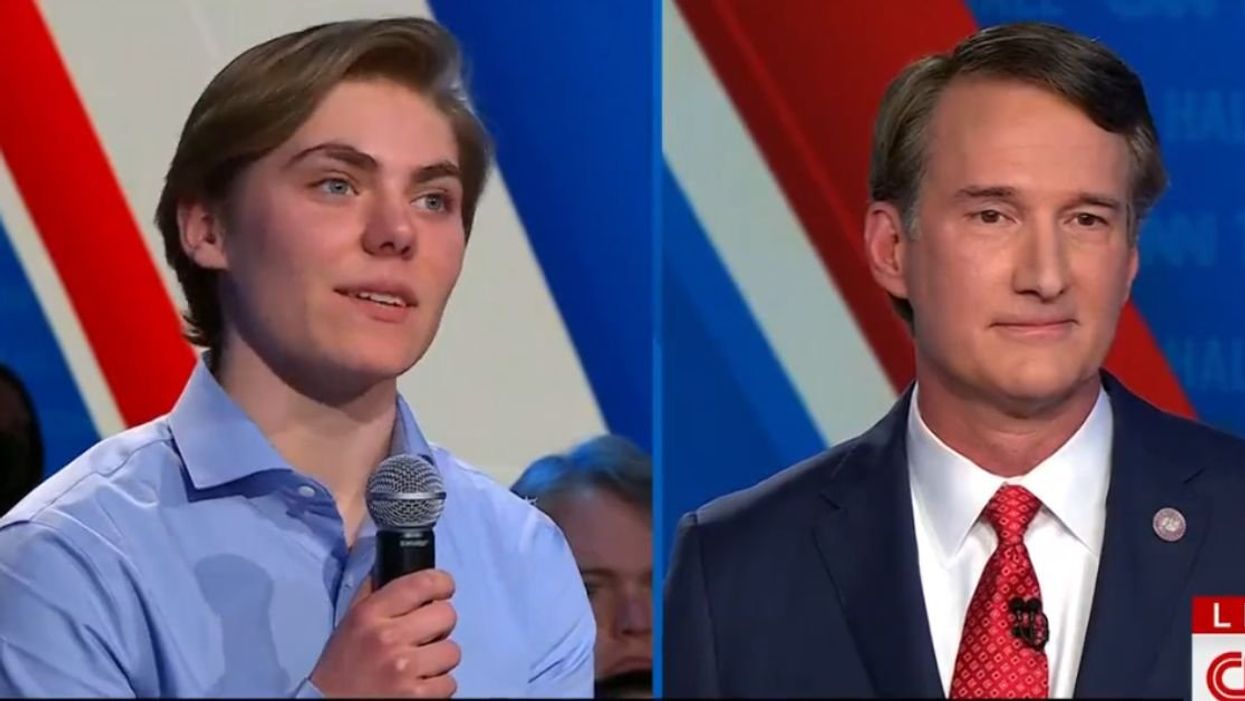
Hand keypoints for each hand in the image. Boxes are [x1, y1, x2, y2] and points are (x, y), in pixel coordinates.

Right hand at [310, 569, 459, 697]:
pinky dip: (438, 686)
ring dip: (440, 660)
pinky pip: (450, 683)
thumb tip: (399, 563)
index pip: (423, 583)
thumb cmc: (344, 663)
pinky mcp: (417, 697)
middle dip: (440, 625)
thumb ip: (376, 592)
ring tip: (420, 664)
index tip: (444, 589)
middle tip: (426, 635)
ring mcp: (404, 669)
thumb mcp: (352, 620)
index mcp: (370, 614)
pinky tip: (418, 685)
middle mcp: (388, 638)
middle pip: (447, 615)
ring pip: (452, 651)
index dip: (442, 583)